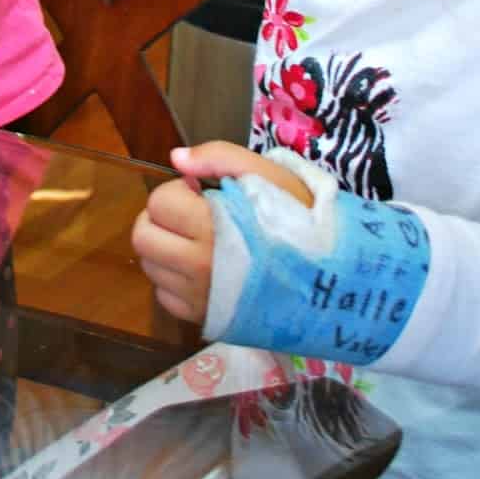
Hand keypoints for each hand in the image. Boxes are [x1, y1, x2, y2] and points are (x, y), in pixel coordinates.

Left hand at [131, 143, 312, 324]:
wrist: (336, 279)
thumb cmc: (303, 220)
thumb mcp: (268, 174)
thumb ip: (218, 158)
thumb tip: (176, 159)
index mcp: (213, 228)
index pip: (160, 203)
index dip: (179, 190)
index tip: (203, 193)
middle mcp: (199, 269)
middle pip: (143, 238)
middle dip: (160, 218)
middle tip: (190, 214)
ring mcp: (201, 299)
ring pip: (151, 268)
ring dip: (165, 248)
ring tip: (199, 240)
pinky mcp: (206, 320)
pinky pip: (166, 298)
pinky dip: (175, 279)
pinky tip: (203, 268)